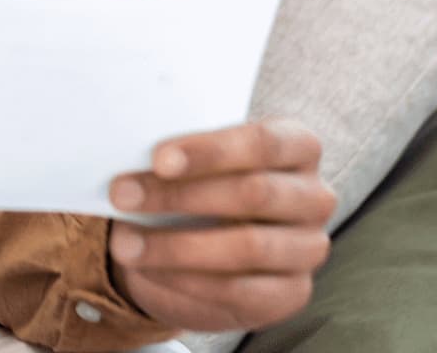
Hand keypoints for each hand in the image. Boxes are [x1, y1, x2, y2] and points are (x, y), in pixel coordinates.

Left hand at [103, 118, 333, 333]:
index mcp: (297, 146)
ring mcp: (308, 249)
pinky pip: (240, 290)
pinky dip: (188, 280)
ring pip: (247, 247)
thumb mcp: (199, 154)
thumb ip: (181, 149)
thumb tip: (126, 150)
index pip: (263, 142)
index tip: (158, 159)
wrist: (216, 236)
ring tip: (126, 243)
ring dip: (176, 246)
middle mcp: (314, 196)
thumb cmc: (204, 176)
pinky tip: (152, 270)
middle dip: (179, 195)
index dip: (210, 151)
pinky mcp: (291, 293)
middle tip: (122, 194)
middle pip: (254, 193)